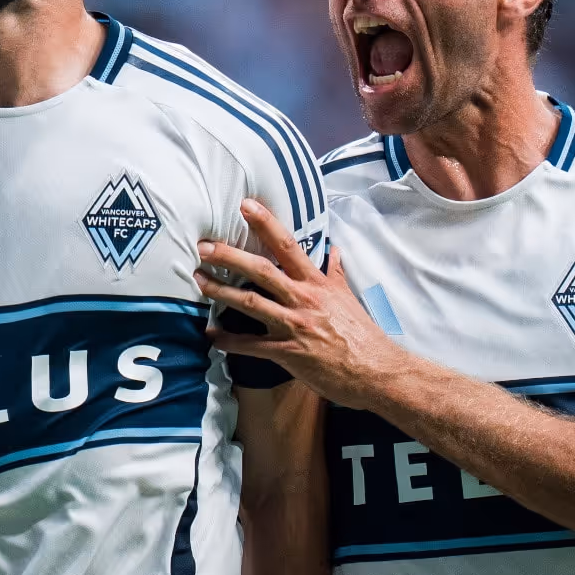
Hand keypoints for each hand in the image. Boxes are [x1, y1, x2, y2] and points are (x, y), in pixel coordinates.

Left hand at [196, 200, 398, 409]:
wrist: (375, 370)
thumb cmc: (362, 335)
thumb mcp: (348, 297)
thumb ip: (335, 273)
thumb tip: (334, 251)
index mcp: (316, 283)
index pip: (288, 245)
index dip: (266, 223)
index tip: (246, 205)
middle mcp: (303, 299)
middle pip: (260, 270)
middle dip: (228, 256)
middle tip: (203, 247)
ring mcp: (294, 325)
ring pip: (249, 302)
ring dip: (220, 291)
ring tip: (198, 281)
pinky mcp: (287, 352)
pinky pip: (250, 345)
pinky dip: (228, 340)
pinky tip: (211, 335)